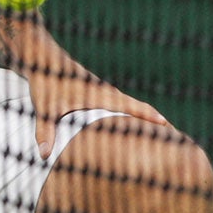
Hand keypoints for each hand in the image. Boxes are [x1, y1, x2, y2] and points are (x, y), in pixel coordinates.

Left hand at [29, 68, 167, 157]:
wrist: (41, 56)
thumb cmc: (44, 81)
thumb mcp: (44, 107)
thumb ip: (45, 131)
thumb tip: (43, 155)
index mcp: (98, 94)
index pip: (130, 106)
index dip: (148, 116)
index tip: (166, 124)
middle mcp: (103, 91)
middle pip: (134, 105)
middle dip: (151, 117)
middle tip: (171, 131)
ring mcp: (99, 89)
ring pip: (126, 103)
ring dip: (140, 113)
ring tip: (156, 129)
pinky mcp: (93, 89)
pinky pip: (117, 101)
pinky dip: (127, 110)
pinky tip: (127, 121)